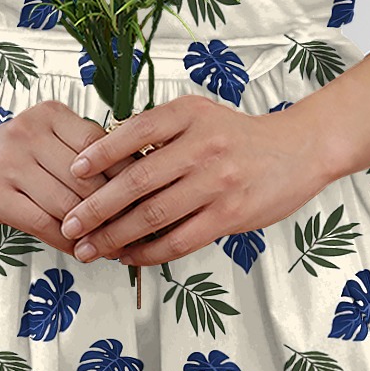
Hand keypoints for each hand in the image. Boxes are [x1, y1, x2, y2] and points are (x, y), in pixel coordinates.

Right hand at [0, 99, 136, 256]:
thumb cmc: (12, 151)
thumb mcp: (46, 135)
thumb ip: (82, 151)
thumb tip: (136, 179)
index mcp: (50, 114)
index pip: (101, 145)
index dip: (126, 175)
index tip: (146, 196)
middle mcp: (28, 132)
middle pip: (87, 178)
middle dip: (114, 208)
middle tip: (136, 229)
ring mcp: (8, 163)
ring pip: (67, 203)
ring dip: (93, 230)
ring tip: (112, 244)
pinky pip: (43, 223)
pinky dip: (67, 240)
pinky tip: (79, 248)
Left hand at [58, 94, 337, 265]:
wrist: (298, 150)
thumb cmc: (238, 136)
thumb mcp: (199, 116)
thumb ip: (159, 132)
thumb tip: (105, 157)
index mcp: (189, 115)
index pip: (134, 132)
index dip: (100, 153)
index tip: (73, 172)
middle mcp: (202, 145)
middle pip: (137, 179)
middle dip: (97, 206)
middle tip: (71, 223)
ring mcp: (217, 182)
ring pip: (153, 215)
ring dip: (116, 235)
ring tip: (90, 247)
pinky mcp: (230, 215)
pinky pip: (179, 240)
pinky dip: (148, 252)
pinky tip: (129, 256)